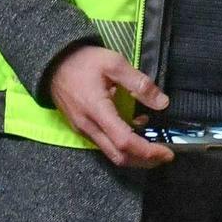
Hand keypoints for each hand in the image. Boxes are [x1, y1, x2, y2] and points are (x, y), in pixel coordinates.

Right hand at [47, 44, 172, 168]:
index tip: (167, 153)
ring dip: (134, 155)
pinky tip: (136, 129)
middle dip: (144, 160)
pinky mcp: (82, 128)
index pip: (124, 142)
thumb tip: (162, 103)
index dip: (147, 151)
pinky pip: (104, 144)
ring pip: (110, 153)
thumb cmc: (84, 61)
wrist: (53, 63)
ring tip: (155, 146)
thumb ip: (139, 83)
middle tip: (164, 155)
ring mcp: (83, 130)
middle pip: (118, 156)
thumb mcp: (114, 63)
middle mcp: (88, 127)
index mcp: (97, 111)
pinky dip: (122, 144)